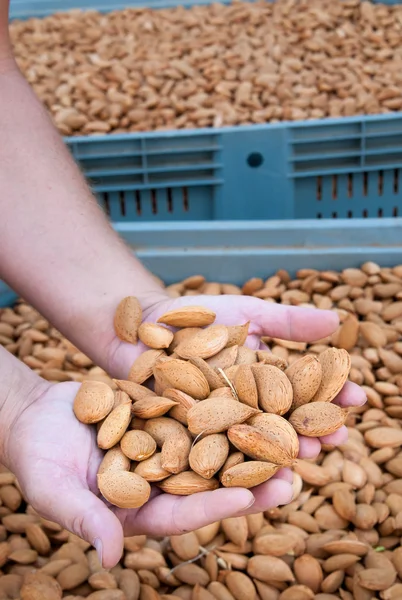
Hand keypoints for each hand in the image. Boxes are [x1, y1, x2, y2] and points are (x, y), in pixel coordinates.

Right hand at [6, 295, 365, 569]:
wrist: (39, 414)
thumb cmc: (39, 458)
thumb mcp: (56, 489)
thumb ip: (84, 518)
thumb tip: (109, 556)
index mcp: (143, 507)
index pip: (185, 512)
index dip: (215, 505)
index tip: (247, 497)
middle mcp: (166, 478)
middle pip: (213, 480)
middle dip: (253, 477)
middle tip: (296, 472)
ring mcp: (171, 443)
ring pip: (217, 443)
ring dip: (253, 437)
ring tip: (293, 432)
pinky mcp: (171, 411)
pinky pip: (203, 406)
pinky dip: (229, 400)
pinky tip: (258, 388)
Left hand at [107, 295, 366, 459]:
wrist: (138, 326)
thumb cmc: (193, 316)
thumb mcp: (244, 313)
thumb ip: (286, 321)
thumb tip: (338, 319)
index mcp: (262, 382)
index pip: (303, 392)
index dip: (329, 395)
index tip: (357, 397)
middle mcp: (243, 409)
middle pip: (282, 423)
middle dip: (310, 431)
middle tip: (337, 436)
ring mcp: (215, 426)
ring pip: (251, 444)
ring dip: (278, 453)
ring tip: (303, 458)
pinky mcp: (184, 439)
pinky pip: (208, 453)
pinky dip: (227, 462)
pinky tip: (248, 473)